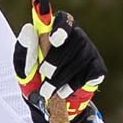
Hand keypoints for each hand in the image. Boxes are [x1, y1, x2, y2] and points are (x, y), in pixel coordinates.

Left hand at [15, 6, 106, 120]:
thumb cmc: (35, 76)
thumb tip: (28, 28)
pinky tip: (63, 91)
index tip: (54, 40)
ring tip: (48, 91)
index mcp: (56, 29)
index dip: (61, 29)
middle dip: (54, 63)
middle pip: (72, 44)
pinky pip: (89, 75)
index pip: (64, 20)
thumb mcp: (23, 66)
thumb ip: (24, 49)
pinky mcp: (98, 68)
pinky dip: (73, 86)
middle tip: (43, 75)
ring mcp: (90, 51)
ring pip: (78, 62)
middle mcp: (76, 36)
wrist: (49, 102)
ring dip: (59, 79)